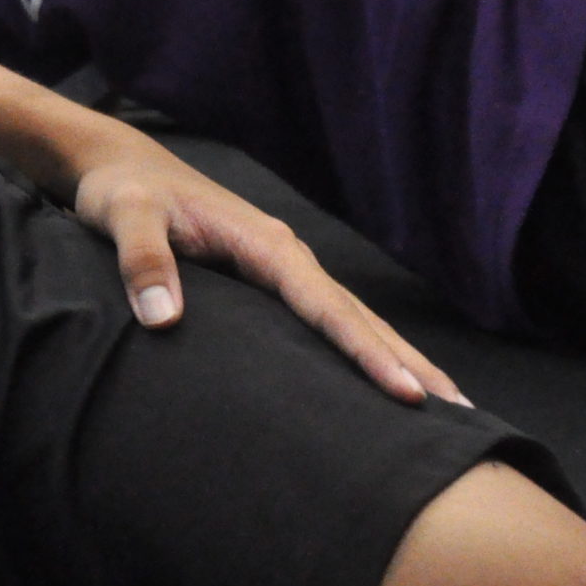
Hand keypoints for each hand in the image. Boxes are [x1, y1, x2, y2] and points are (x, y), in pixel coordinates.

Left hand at [69, 145, 467, 407]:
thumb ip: (142, 260)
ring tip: (445, 407)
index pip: (325, 307)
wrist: (121, 169)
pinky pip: (324, 321)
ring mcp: (281, 268)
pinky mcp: (267, 281)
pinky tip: (377, 379)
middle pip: (358, 316)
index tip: (406, 394)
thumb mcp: (122, 216)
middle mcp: (285, 255)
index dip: (366, 352)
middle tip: (465, 416)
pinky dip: (359, 349)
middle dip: (409, 363)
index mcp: (264, 243)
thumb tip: (164, 318)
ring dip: (396, 358)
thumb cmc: (122, 193)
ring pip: (350, 319)